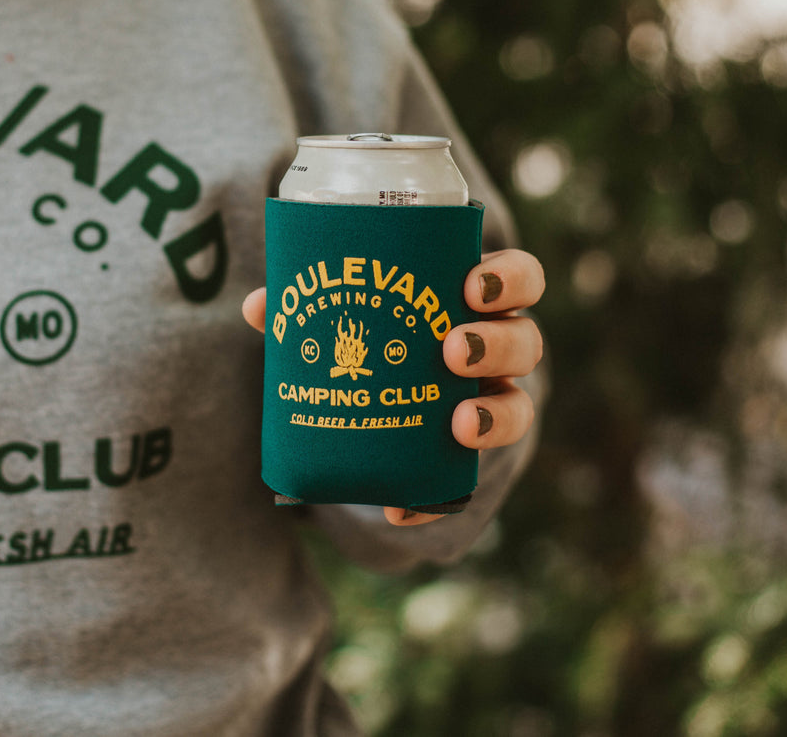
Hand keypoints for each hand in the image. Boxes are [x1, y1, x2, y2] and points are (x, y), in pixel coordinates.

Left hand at [242, 247, 544, 525]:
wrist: (384, 410)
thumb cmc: (376, 339)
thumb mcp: (348, 316)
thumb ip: (309, 306)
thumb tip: (260, 305)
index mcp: (477, 302)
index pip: (520, 278)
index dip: (510, 278)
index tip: (471, 285)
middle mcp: (498, 351)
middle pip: (527, 342)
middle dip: (498, 345)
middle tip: (455, 350)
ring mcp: (491, 403)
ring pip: (519, 406)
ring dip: (495, 415)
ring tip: (459, 423)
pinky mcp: (465, 459)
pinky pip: (466, 481)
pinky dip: (435, 499)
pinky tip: (403, 508)